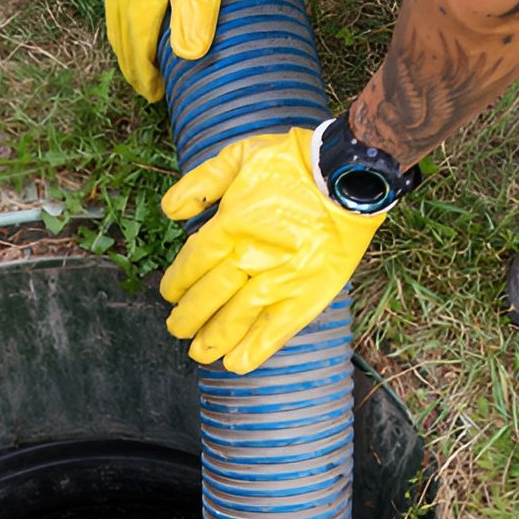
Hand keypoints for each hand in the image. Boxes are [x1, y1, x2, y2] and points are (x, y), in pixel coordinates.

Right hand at [103, 0, 227, 102]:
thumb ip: (199, 6)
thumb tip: (188, 53)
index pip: (139, 39)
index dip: (144, 71)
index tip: (152, 93)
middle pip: (121, 32)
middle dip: (131, 66)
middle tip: (146, 89)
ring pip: (114, 17)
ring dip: (125, 47)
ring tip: (139, 68)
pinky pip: (115, 0)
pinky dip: (121, 23)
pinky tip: (132, 30)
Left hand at [160, 125, 384, 374]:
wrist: (348, 176)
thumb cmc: (295, 162)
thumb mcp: (240, 155)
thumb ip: (202, 182)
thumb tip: (169, 211)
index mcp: (231, 225)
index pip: (193, 263)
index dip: (178, 282)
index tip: (170, 293)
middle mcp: (250, 258)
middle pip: (208, 295)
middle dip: (188, 316)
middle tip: (177, 328)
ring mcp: (279, 281)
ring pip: (235, 319)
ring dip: (213, 340)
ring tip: (199, 353)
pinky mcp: (307, 296)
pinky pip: (275, 330)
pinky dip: (255, 349)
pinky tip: (237, 363)